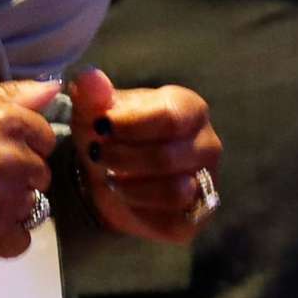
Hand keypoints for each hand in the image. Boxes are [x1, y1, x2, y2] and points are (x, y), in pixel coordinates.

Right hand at [0, 79, 59, 264]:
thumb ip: (10, 95)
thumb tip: (53, 88)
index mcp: (6, 122)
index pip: (45, 137)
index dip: (25, 145)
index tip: (0, 152)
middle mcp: (12, 160)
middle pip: (41, 173)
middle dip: (20, 176)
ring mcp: (5, 201)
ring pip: (32, 206)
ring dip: (12, 205)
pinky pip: (22, 239)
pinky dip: (5, 236)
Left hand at [66, 70, 222, 243]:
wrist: (111, 173)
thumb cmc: (110, 131)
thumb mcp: (95, 109)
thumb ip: (92, 93)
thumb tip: (89, 77)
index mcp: (190, 109)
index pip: (169, 118)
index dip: (130, 126)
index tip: (100, 128)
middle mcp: (208, 144)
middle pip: (167, 157)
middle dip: (121, 158)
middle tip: (96, 155)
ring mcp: (207, 182)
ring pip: (174, 191)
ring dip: (129, 186)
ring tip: (109, 176)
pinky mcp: (196, 217)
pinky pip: (172, 220)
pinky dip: (139, 211)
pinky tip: (124, 197)